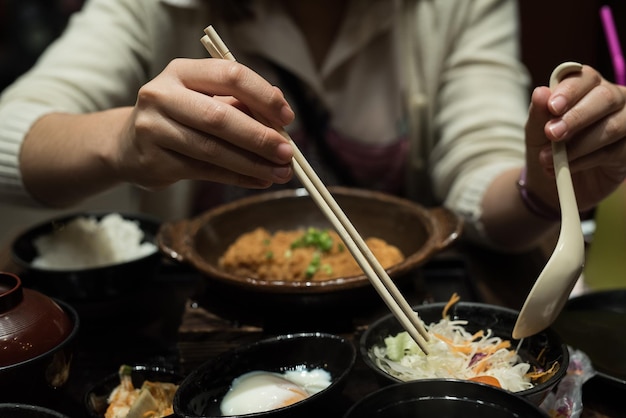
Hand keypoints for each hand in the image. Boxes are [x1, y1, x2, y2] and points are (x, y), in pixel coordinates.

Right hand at [115, 58, 294, 189]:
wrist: (128, 146)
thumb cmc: (179, 118)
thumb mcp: (204, 100)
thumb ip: (240, 104)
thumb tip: (281, 119)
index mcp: (181, 71)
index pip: (230, 74)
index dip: (263, 96)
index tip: (288, 117)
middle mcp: (162, 95)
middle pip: (220, 117)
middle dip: (260, 137)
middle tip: (288, 153)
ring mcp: (154, 128)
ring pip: (213, 149)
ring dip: (253, 163)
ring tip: (280, 173)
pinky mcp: (154, 160)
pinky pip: (205, 171)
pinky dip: (237, 177)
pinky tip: (259, 180)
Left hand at [525, 64, 625, 211]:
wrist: (552, 183)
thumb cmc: (545, 147)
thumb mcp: (536, 132)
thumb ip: (539, 113)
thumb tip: (540, 92)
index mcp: (586, 87)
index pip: (584, 78)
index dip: (569, 91)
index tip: (552, 107)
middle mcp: (612, 99)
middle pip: (605, 97)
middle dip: (576, 117)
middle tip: (552, 133)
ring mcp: (625, 122)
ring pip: (612, 126)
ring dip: (579, 145)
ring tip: (549, 159)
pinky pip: (613, 151)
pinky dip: (586, 161)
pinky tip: (566, 168)